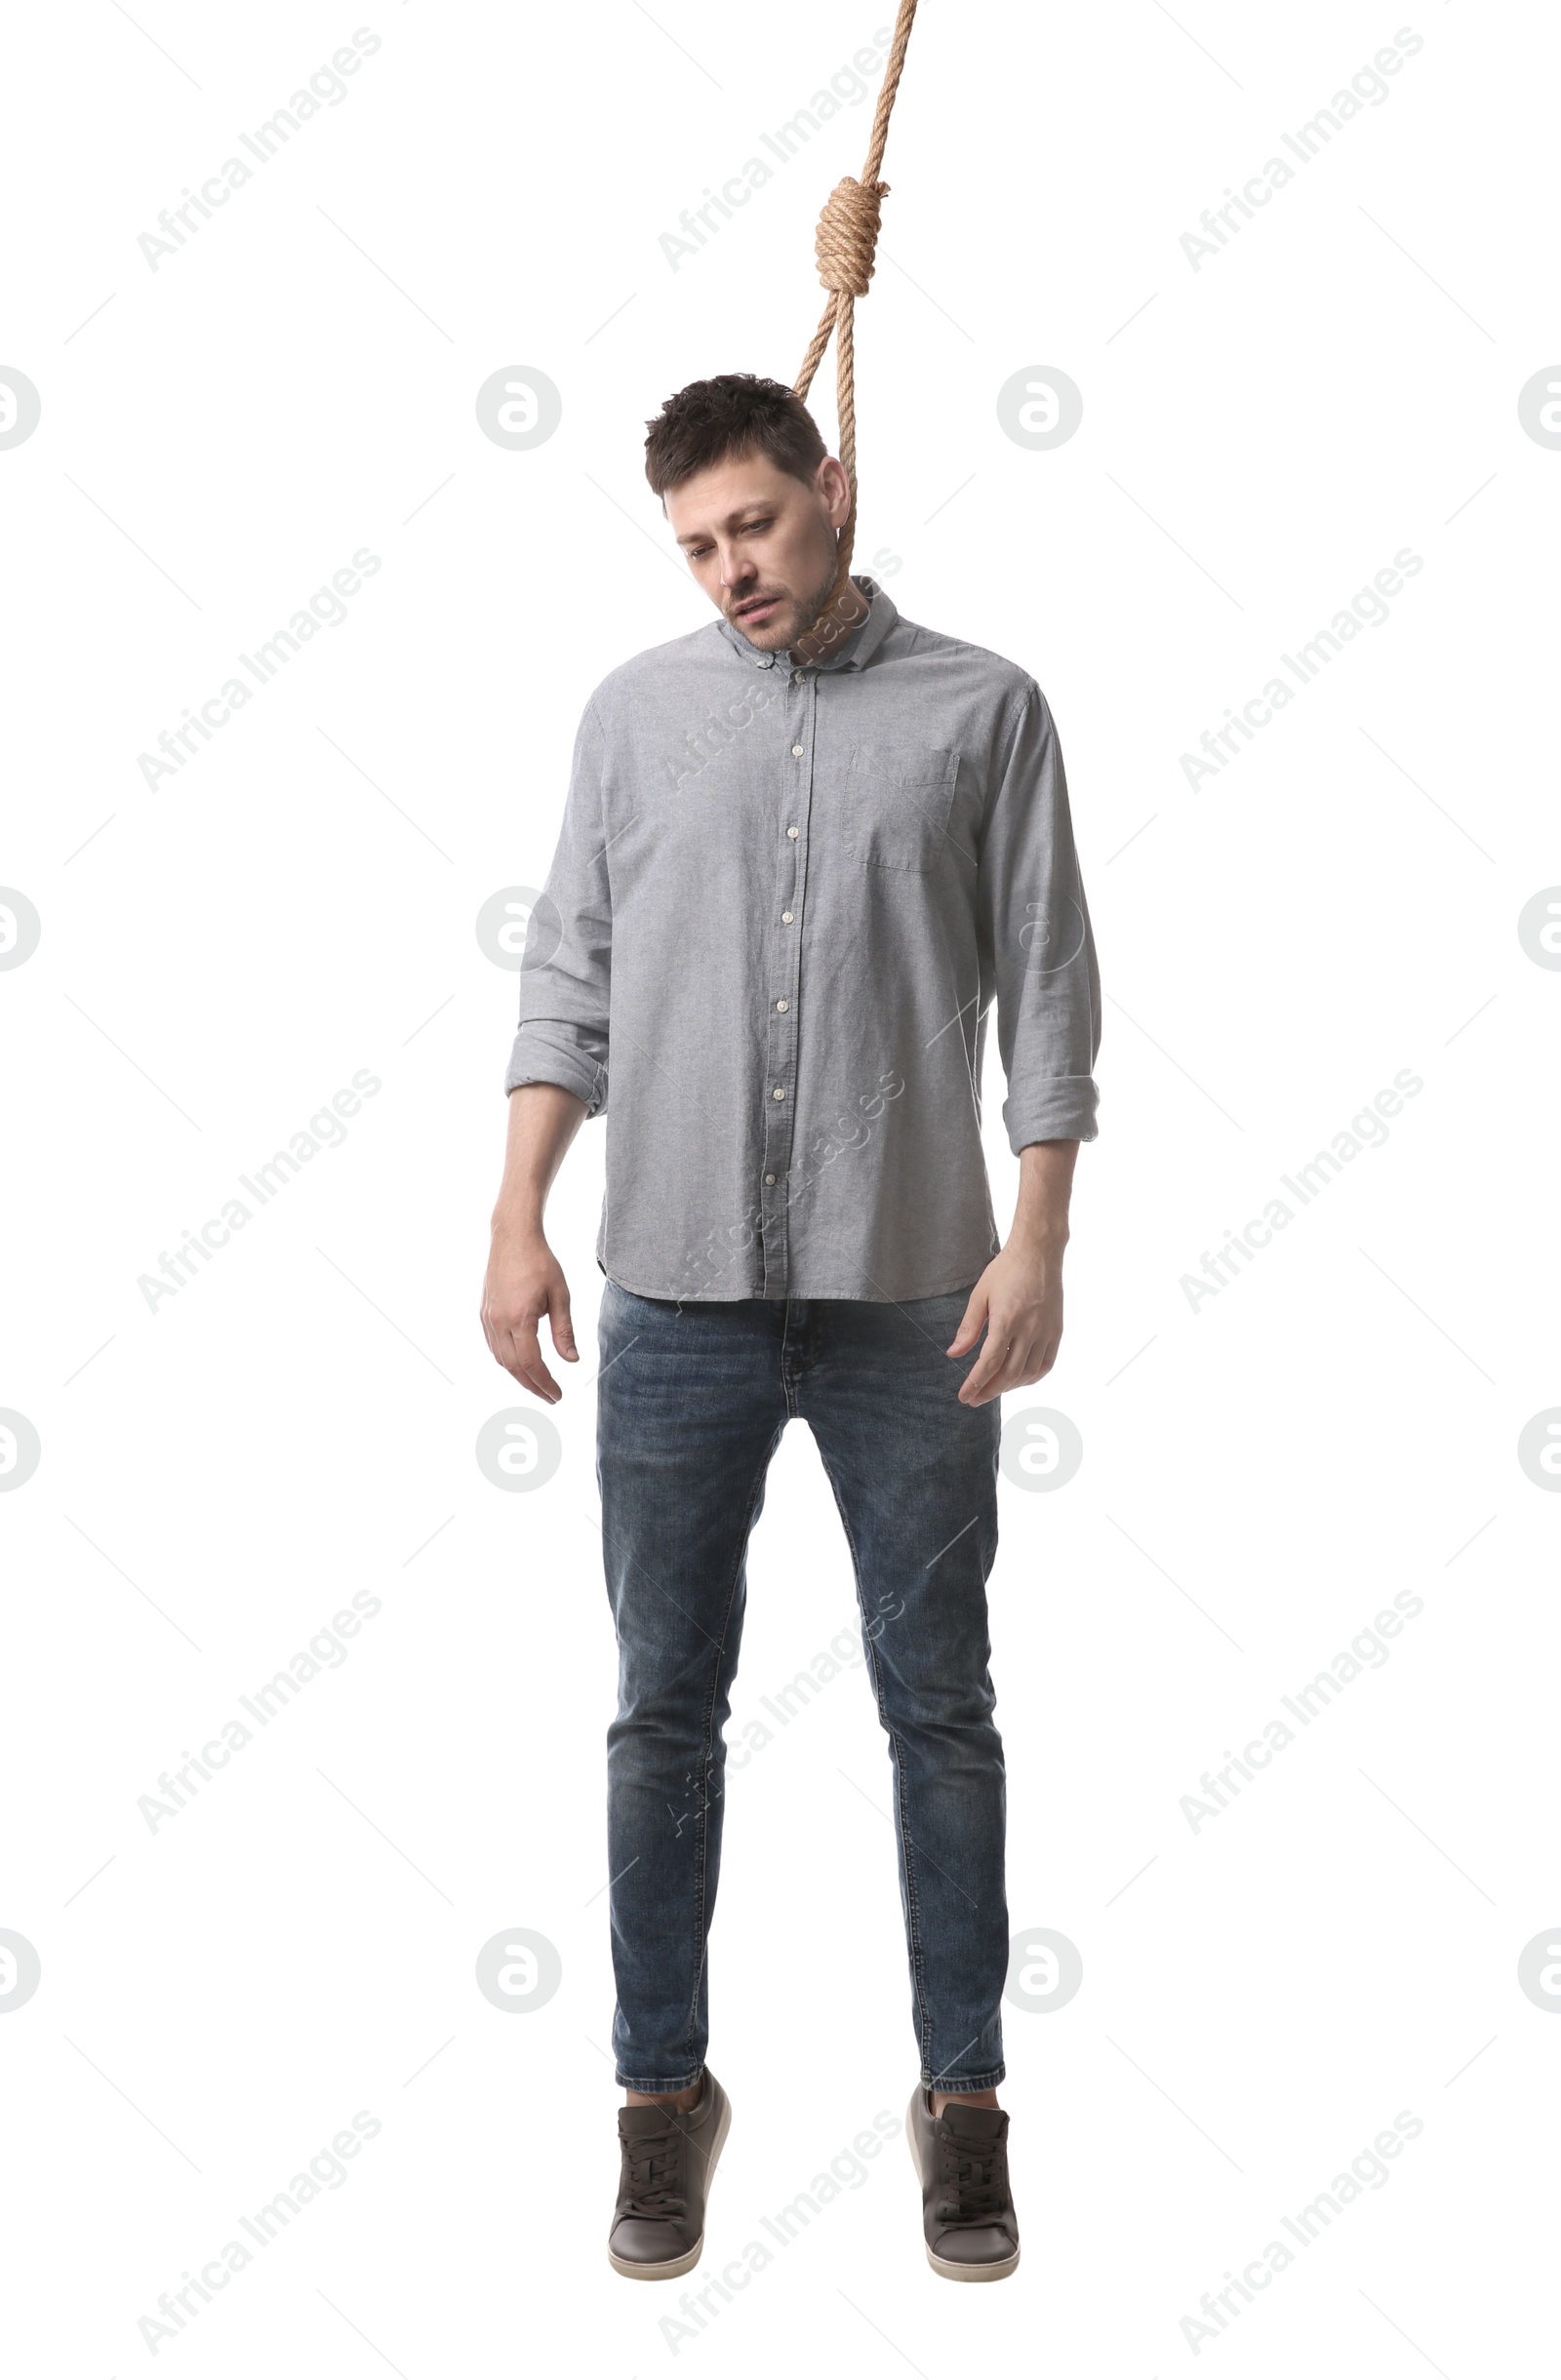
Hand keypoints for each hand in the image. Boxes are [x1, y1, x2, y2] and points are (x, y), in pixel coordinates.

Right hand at [480, 1227, 576, 1402]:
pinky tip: (520, 1363)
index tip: (558, 1395)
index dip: (545, 1383)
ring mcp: (488, 1318)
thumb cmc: (540, 1262)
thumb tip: (572, 1361)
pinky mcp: (484, 1312)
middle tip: (551, 1397)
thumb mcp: (560, 1296)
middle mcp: (498, 1321)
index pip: (531, 1363)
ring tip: (538, 1383)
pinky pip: (494, 1345)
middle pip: (513, 1367)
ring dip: (519, 1375)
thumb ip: (564, 1331)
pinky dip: (507, 1360)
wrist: (513, 1237)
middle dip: (532, 1386)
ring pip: (501, 1359)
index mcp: (519, 1318)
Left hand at [947, 1237, 1064, 1406]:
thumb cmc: (1005, 1270)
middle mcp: (1029, 1329)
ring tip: (993, 1388)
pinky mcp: (1057, 1331)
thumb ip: (968, 1328)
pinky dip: (1031, 1378)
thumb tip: (954, 1354)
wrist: (1039, 1252)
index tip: (964, 1396)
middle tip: (974, 1399)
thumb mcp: (980, 1296)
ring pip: (1028, 1373)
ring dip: (1009, 1387)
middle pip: (1009, 1374)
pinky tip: (1018, 1380)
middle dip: (989, 1391)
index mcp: (1007, 1320)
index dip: (975, 1383)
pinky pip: (1046, 1364)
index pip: (989, 1363)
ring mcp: (1046, 1332)